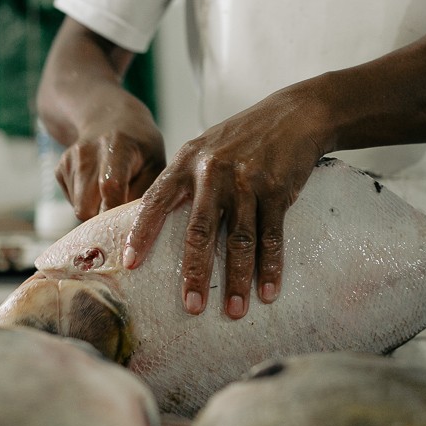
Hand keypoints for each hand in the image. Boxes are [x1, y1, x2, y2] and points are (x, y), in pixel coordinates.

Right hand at [56, 109, 165, 220]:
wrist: (110, 118)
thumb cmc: (140, 148)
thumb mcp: (155, 165)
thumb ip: (144, 195)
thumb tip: (131, 227)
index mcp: (117, 146)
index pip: (110, 186)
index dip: (114, 211)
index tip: (123, 225)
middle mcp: (88, 152)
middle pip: (85, 207)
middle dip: (103, 219)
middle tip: (121, 214)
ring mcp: (70, 160)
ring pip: (79, 208)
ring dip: (96, 209)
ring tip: (113, 192)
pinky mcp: (60, 169)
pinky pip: (73, 202)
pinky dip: (87, 201)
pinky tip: (98, 185)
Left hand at [123, 87, 324, 318]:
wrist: (294, 114)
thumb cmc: (241, 139)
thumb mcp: (203, 150)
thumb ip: (181, 183)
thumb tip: (154, 226)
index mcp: (186, 163)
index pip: (155, 202)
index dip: (142, 234)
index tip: (131, 264)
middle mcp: (212, 172)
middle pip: (199, 231)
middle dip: (195, 273)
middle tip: (191, 307)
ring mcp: (246, 181)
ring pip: (239, 240)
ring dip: (237, 280)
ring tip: (234, 311)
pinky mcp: (277, 190)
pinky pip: (271, 236)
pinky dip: (270, 267)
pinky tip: (268, 292)